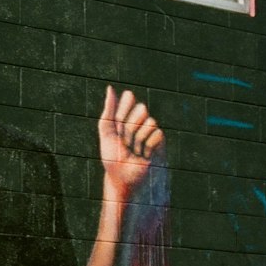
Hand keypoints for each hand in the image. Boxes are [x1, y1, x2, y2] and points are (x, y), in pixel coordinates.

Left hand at [98, 85, 164, 200]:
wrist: (123, 177)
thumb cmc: (112, 157)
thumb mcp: (106, 131)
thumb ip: (108, 110)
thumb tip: (110, 88)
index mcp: (123, 116)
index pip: (129, 99)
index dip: (124, 108)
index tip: (118, 123)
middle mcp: (137, 121)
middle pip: (141, 108)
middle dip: (130, 127)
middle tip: (125, 142)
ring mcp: (149, 130)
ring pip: (150, 121)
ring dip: (138, 139)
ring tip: (134, 151)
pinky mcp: (159, 141)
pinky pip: (157, 133)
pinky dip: (147, 146)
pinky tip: (144, 154)